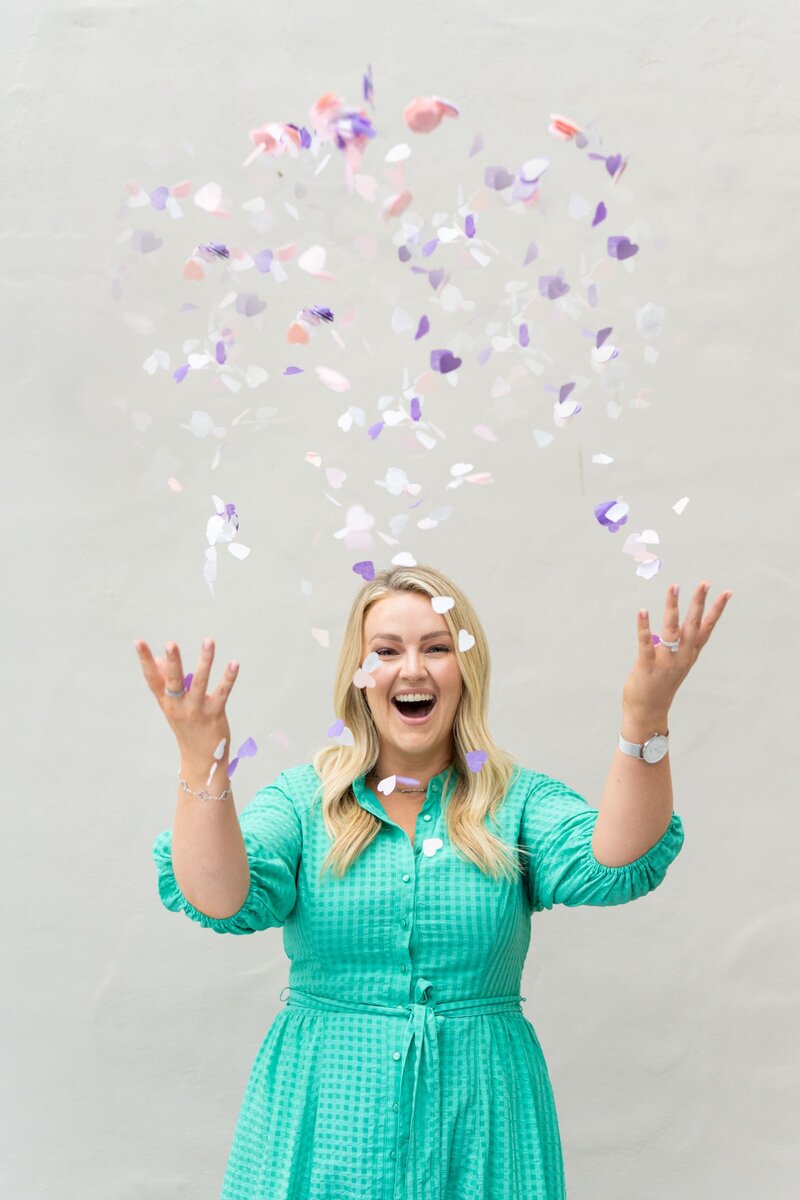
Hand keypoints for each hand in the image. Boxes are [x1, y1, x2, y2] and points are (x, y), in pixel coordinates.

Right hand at [133, 638, 239, 765]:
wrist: (201, 759)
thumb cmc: (187, 726)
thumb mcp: (173, 706)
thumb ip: (165, 683)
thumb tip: (158, 659)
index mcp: (166, 702)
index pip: (152, 679)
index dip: (145, 660)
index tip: (138, 642)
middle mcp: (179, 706)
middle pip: (173, 681)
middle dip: (172, 662)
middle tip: (170, 643)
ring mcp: (197, 710)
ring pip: (200, 682)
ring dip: (205, 660)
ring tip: (208, 641)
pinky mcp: (214, 714)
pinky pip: (222, 692)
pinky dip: (228, 677)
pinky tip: (234, 663)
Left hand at [622, 581, 732, 719]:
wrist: (648, 713)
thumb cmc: (659, 687)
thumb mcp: (673, 665)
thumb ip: (673, 648)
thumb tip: (665, 632)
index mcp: (689, 655)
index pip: (707, 628)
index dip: (717, 610)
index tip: (727, 592)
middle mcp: (681, 657)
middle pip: (693, 625)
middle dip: (699, 603)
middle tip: (705, 583)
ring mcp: (666, 661)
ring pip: (672, 630)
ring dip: (673, 607)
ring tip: (674, 586)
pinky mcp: (647, 666)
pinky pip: (646, 643)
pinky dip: (644, 627)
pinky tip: (643, 611)